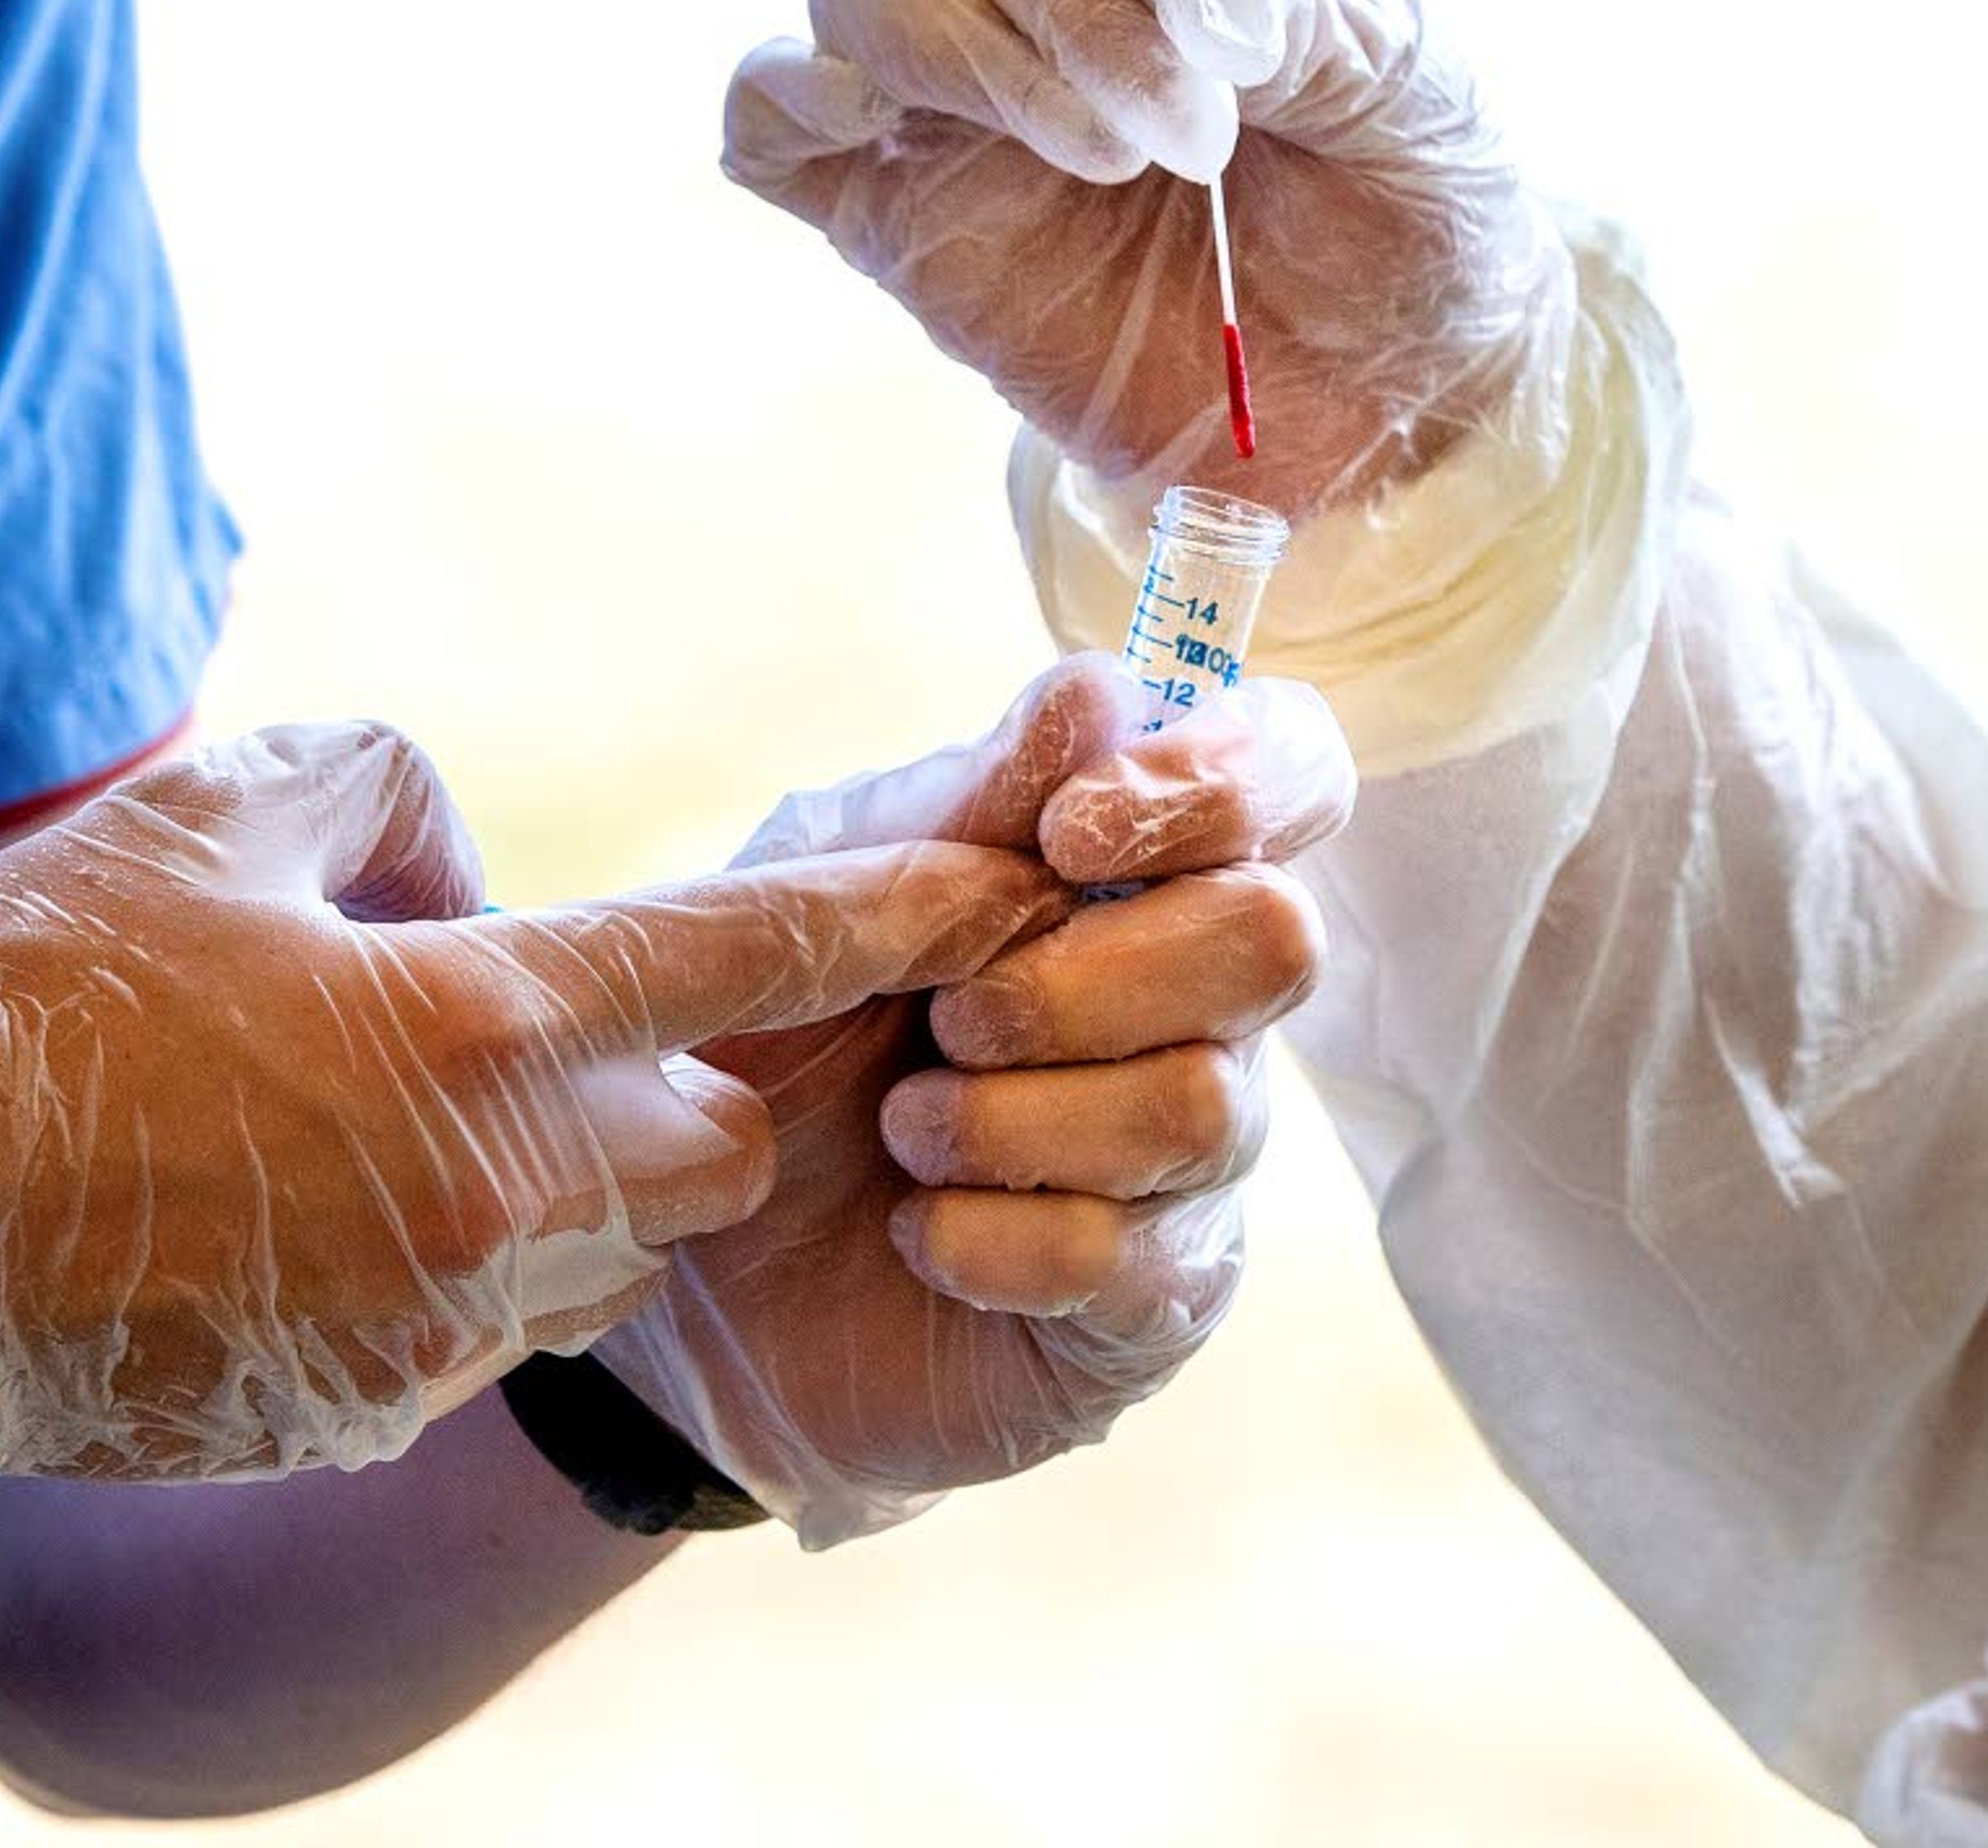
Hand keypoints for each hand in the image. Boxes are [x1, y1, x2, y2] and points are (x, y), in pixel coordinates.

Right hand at [0, 721, 1064, 1487]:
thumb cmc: (41, 993)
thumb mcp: (222, 812)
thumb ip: (400, 798)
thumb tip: (477, 876)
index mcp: (477, 1023)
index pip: (748, 950)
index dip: (895, 910)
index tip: (1005, 883)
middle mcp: (497, 1188)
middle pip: (721, 1145)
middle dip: (697, 1092)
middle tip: (575, 1044)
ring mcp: (443, 1321)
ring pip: (611, 1247)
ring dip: (570, 1183)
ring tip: (405, 1126)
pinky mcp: (376, 1406)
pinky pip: (489, 1328)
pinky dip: (460, 1267)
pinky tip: (324, 1219)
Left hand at [595, 656, 1357, 1545]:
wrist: (697, 1269)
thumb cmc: (776, 1041)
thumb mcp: (824, 894)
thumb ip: (963, 804)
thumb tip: (1101, 690)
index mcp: (1141, 867)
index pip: (1290, 769)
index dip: (1220, 782)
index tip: (1070, 832)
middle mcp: (1204, 1001)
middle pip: (1274, 939)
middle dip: (1084, 977)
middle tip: (946, 1014)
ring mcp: (1200, 1157)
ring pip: (1204, 1106)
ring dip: (1014, 1118)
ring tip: (907, 1129)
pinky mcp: (1161, 1297)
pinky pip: (1131, 1254)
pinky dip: (993, 1239)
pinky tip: (921, 1235)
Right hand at [723, 0, 1567, 511]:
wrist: (1377, 408)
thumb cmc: (1402, 229)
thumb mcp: (1411, 114)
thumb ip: (1319, 32)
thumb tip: (1206, 18)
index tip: (1248, 54)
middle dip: (1082, 18)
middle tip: (1192, 144)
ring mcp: (960, 101)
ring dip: (960, 49)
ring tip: (1097, 159)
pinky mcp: (891, 211)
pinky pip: (772, 115)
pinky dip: (789, 100)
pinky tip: (875, 131)